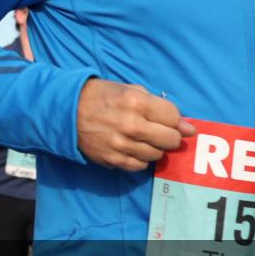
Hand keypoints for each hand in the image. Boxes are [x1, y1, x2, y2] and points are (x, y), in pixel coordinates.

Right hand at [77, 79, 196, 171]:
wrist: (66, 111)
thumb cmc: (100, 96)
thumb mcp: (129, 89)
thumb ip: (158, 105)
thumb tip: (188, 127)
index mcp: (136, 102)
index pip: (174, 117)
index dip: (175, 119)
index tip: (169, 120)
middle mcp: (131, 125)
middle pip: (170, 140)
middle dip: (170, 136)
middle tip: (161, 131)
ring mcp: (122, 145)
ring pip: (157, 155)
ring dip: (154, 147)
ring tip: (142, 138)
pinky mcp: (113, 159)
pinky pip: (140, 166)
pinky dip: (140, 158)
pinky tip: (132, 147)